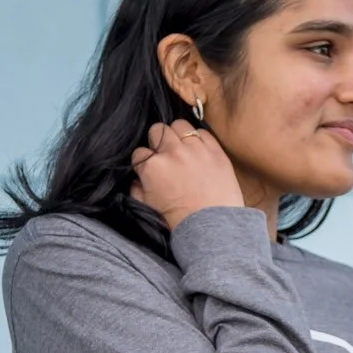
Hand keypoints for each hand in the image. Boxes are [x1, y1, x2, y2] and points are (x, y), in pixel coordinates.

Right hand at [129, 121, 243, 231]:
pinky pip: (203, 132)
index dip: (145, 161)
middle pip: (157, 130)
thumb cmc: (179, 221)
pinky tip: (199, 151)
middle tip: (166, 155)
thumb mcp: (148, 206)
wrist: (211, 226)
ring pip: (179, 126)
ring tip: (183, 149)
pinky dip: (199, 139)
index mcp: (151, 167)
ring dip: (178, 135)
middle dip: (159, 142)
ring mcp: (195, 150)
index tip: (152, 169)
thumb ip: (136, 189)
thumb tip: (137, 179)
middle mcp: (171, 153)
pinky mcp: (216, 152)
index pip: (139, 152)